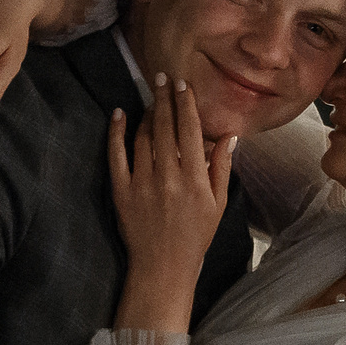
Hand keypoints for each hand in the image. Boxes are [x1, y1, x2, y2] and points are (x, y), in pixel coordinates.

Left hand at [110, 73, 232, 281]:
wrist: (163, 266)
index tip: (183, 85)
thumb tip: (229, 136)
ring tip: (150, 99)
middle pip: (165, 127)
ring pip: (143, 137)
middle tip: (162, 77)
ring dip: (147, 114)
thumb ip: (221, 168)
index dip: (186, 104)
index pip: (190, 131)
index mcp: (195, 179)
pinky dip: (117, 132)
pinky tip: (118, 114)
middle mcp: (168, 177)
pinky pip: (117, 155)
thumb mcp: (218, 204)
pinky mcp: (122, 191)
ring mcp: (142, 183)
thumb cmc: (195, 236)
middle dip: (164, 98)